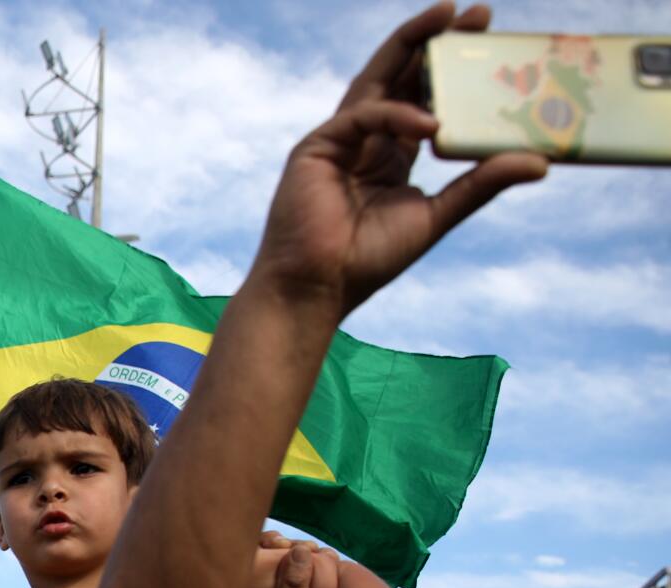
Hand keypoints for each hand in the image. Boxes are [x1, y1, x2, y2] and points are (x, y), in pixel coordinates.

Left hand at [246, 539, 351, 587]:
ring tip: (317, 553)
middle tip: (301, 547)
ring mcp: (290, 578)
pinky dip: (323, 554)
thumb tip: (299, 550)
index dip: (260, 544)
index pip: (246, 558)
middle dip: (286, 543)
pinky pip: (316, 556)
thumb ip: (292, 586)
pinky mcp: (312, 577)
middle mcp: (268, 583)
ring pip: (293, 549)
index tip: (278, 542)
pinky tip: (328, 559)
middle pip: (269, 548)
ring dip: (307, 547)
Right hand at [249, 3, 544, 318]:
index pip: (426, 100)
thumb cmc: (368, 259)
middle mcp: (365, 140)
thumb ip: (481, 183)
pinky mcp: (318, 146)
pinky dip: (397, 114)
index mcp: (390, 155)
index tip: (491, 43)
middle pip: (402, 77)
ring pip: (377, 79)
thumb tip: (543, 161)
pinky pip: (363, 114)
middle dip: (438, 42)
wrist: (317, 287)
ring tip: (448, 18)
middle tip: (479, 14)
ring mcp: (340, 139)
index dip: (454, 72)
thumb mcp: (437, 215)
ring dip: (411, 44)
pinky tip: (430, 123)